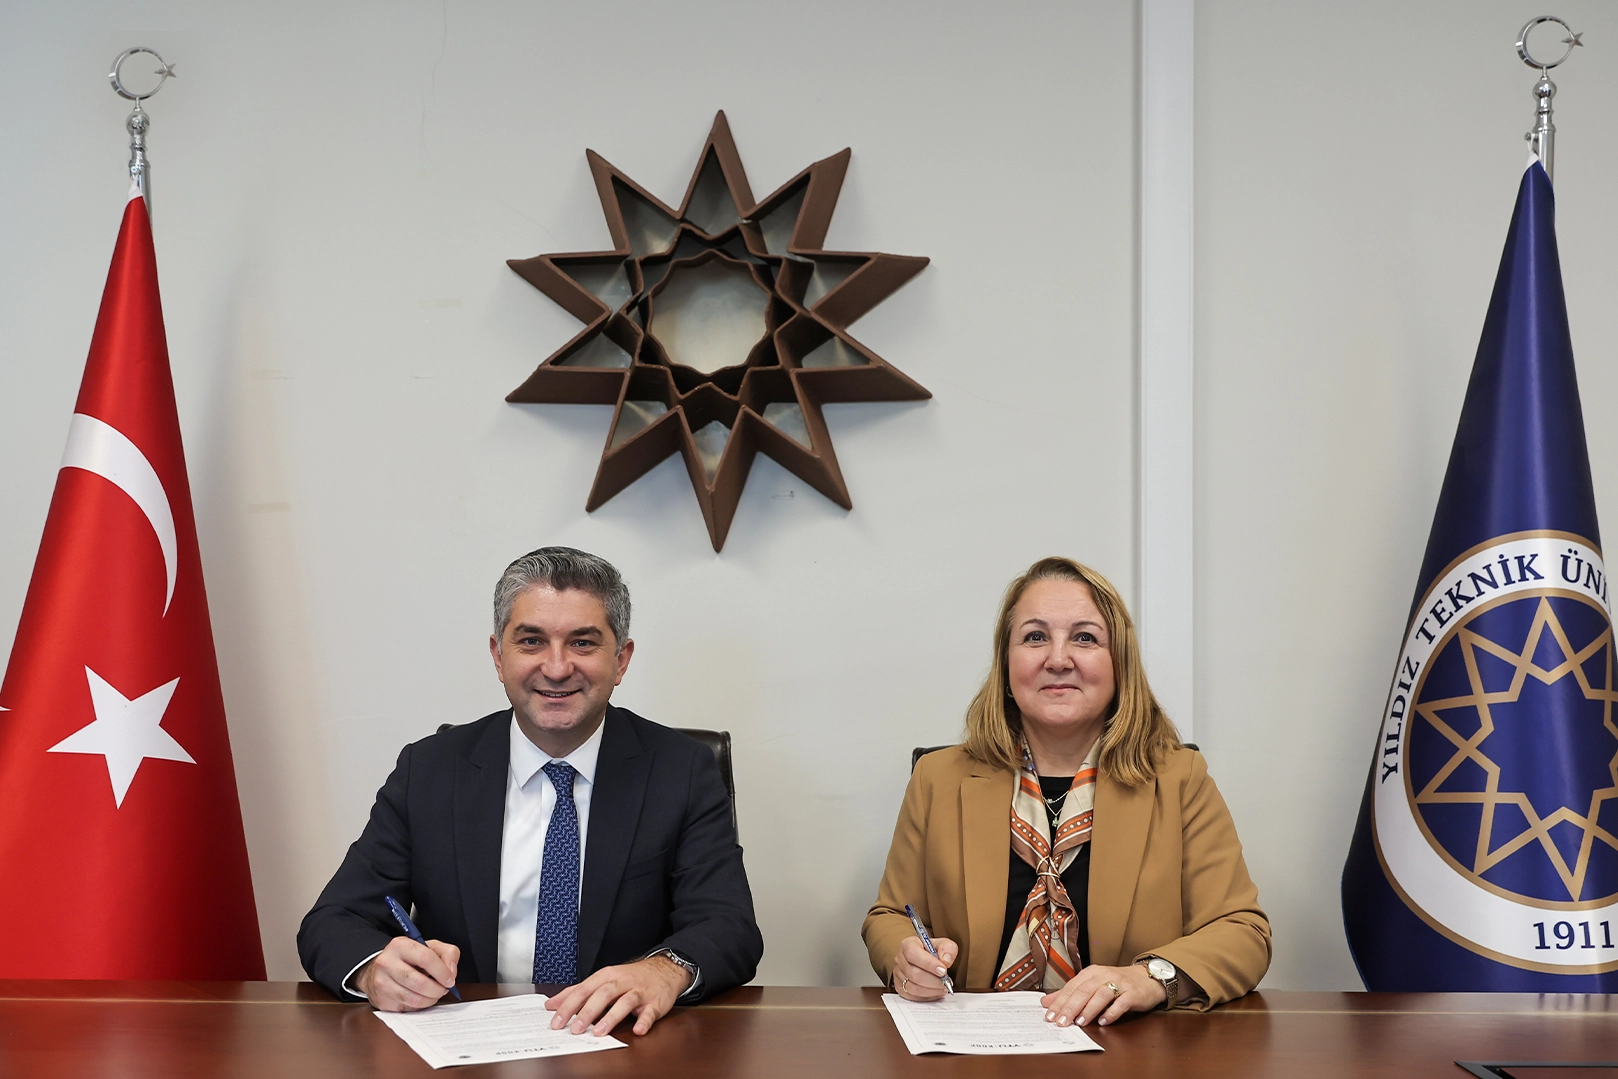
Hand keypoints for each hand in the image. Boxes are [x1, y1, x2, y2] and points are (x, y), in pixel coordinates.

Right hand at [356, 936, 459, 1011]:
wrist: (381, 967)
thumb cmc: (409, 957)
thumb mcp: (430, 947)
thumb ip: (448, 954)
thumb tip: (451, 973)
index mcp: (400, 945)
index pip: (426, 958)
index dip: (442, 972)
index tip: (450, 980)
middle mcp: (387, 963)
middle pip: (418, 982)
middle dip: (437, 989)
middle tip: (444, 990)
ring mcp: (381, 983)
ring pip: (412, 999)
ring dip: (429, 1000)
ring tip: (434, 994)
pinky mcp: (381, 1000)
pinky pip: (405, 1008)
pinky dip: (418, 1007)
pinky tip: (421, 998)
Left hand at [545, 955, 690, 1036]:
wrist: (664, 969)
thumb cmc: (629, 977)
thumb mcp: (603, 979)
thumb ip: (578, 991)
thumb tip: (552, 1004)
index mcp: (606, 976)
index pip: (584, 989)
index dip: (569, 1005)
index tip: (556, 1021)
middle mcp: (622, 981)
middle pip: (603, 994)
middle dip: (588, 1011)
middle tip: (575, 1029)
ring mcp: (640, 991)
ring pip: (625, 1001)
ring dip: (612, 1017)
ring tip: (600, 1032)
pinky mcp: (655, 1002)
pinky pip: (650, 1012)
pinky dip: (644, 1021)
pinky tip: (637, 1029)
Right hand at [890, 935, 957, 1001]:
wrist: (923, 957)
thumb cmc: (931, 950)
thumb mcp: (942, 944)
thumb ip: (947, 948)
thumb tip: (946, 961)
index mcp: (907, 945)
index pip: (913, 954)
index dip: (929, 964)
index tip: (943, 970)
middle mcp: (900, 960)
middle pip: (914, 974)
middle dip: (934, 981)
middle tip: (947, 982)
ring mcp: (898, 975)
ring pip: (913, 988)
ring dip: (932, 991)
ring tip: (943, 988)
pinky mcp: (900, 987)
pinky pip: (913, 996)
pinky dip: (927, 997)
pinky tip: (936, 992)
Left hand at [1040, 963, 1165, 1027]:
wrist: (1146, 978)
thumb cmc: (1117, 983)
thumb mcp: (1092, 985)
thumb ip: (1070, 994)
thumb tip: (1046, 1003)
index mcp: (1091, 973)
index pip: (1072, 987)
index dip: (1059, 1001)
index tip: (1049, 1015)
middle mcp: (1104, 976)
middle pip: (1084, 991)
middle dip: (1071, 1007)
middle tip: (1061, 1022)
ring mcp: (1119, 984)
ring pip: (1101, 995)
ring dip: (1089, 1009)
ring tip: (1080, 1022)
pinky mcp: (1133, 994)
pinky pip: (1121, 1003)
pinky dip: (1111, 1012)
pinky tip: (1103, 1022)